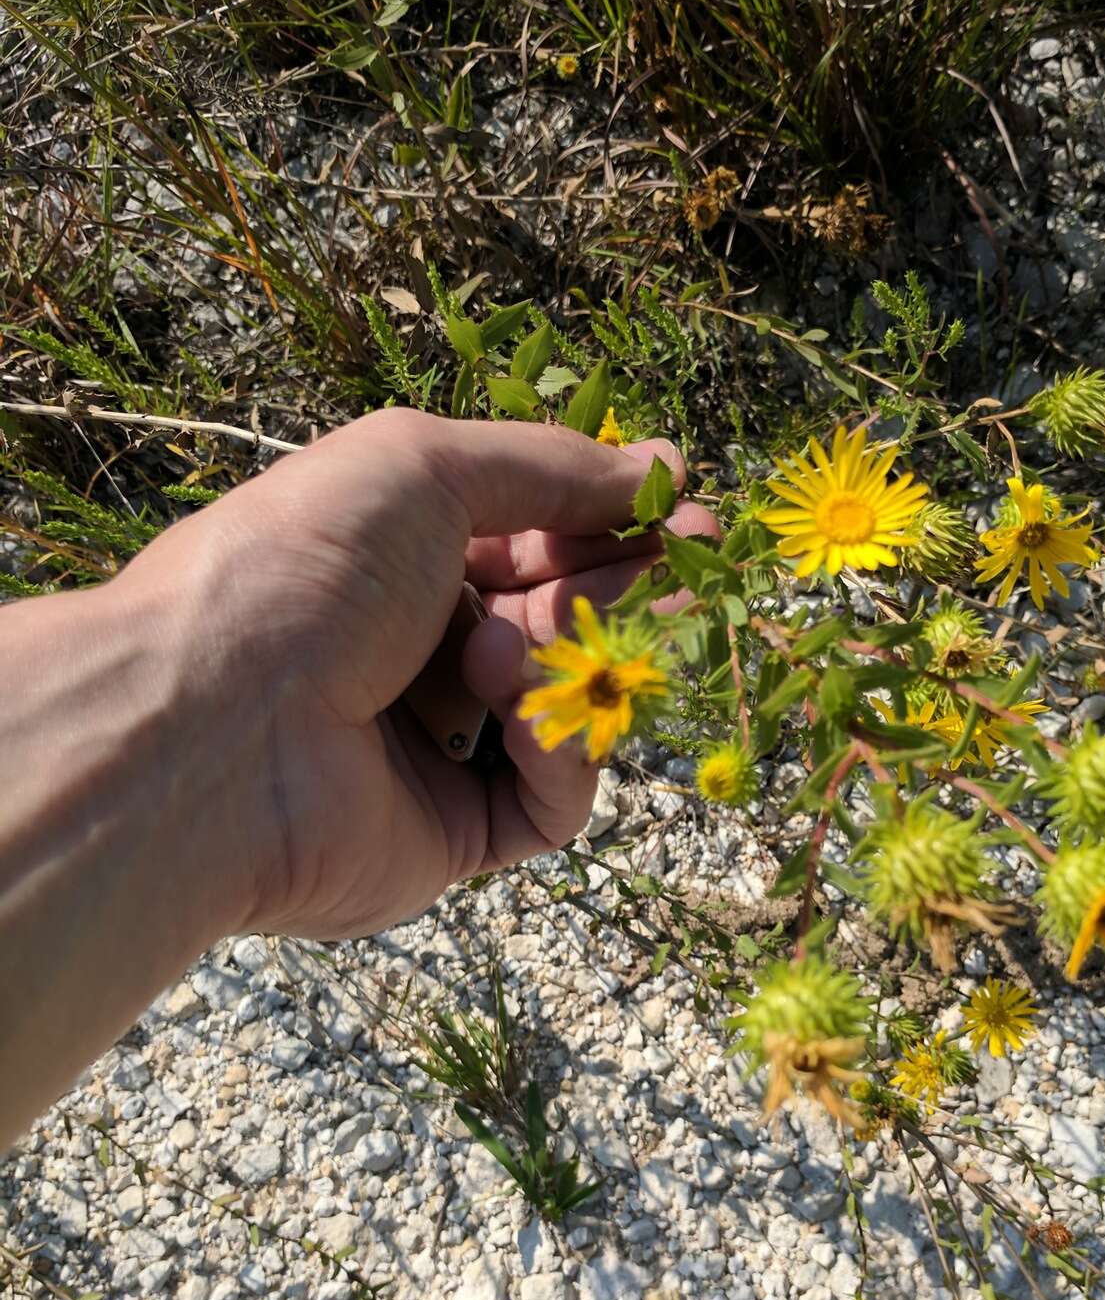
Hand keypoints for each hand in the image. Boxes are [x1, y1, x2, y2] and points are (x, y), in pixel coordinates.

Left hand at [123, 407, 707, 939]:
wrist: (215, 726)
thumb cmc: (301, 571)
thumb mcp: (422, 468)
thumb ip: (548, 469)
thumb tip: (659, 462)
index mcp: (399, 562)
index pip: (534, 542)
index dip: (609, 524)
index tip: (685, 509)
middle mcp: (420, 654)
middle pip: (564, 623)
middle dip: (624, 590)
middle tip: (693, 566)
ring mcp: (441, 750)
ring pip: (571, 709)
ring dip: (572, 661)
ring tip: (529, 638)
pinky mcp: (457, 837)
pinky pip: (554, 801)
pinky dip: (559, 753)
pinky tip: (510, 710)